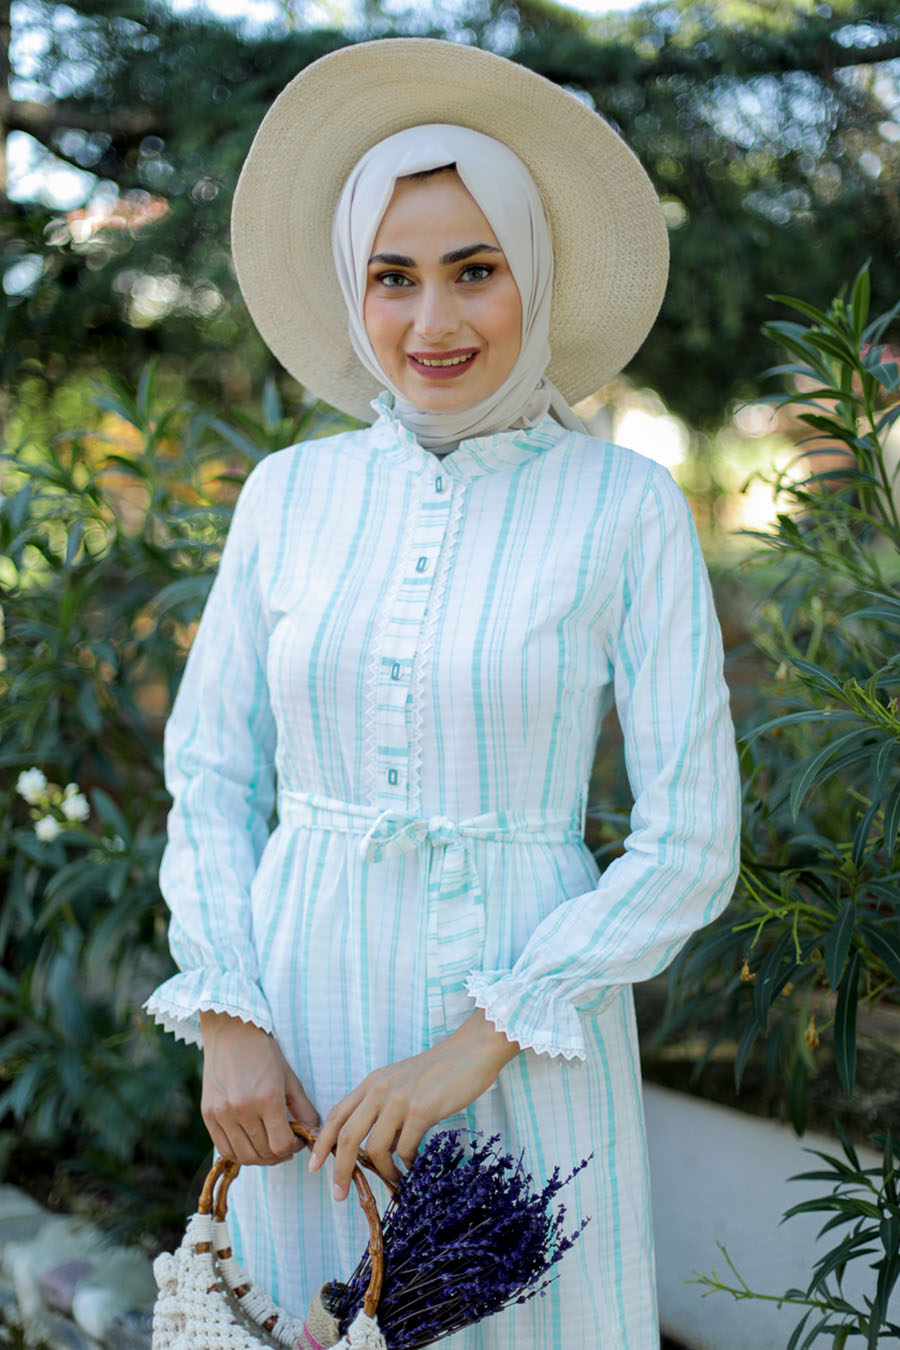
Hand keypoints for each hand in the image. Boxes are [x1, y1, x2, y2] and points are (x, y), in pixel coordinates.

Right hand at [200, 1011, 318, 1164]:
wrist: (231, 1032)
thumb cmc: (264, 1053)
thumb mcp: (289, 1078)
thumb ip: (303, 1110)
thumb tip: (315, 1135)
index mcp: (267, 1097)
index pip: (281, 1144)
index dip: (293, 1147)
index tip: (297, 1140)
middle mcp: (242, 1108)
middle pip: (263, 1153)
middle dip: (278, 1154)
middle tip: (285, 1145)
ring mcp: (222, 1113)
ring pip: (243, 1155)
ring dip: (260, 1158)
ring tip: (268, 1146)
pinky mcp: (208, 1114)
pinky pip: (224, 1148)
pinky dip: (239, 1153)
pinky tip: (250, 1144)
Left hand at [308, 1009, 519, 1198]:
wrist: (470, 1052)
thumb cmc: (439, 1071)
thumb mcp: (401, 1084)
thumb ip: (384, 1111)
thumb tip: (376, 1151)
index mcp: (371, 1083)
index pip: (336, 1115)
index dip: (322, 1143)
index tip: (314, 1166)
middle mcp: (379, 1090)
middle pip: (346, 1136)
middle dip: (339, 1170)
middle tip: (340, 1194)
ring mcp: (399, 1099)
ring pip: (374, 1149)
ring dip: (382, 1172)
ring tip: (394, 1182)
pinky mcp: (421, 1110)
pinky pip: (404, 1149)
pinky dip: (406, 1164)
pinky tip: (415, 1166)